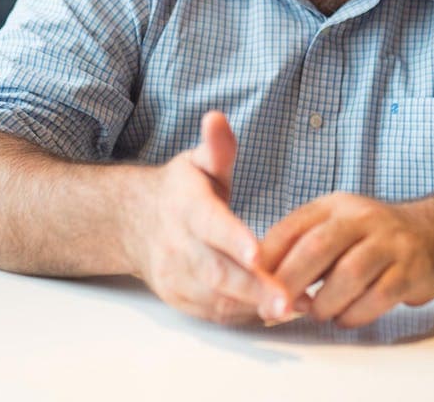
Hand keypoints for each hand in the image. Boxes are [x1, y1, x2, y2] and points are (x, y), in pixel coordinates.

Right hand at [130, 110, 290, 323]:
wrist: (136, 223)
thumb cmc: (182, 190)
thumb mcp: (198, 161)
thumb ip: (215, 146)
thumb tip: (217, 117)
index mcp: (186, 206)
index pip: (209, 223)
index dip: (232, 238)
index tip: (257, 251)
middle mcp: (178, 245)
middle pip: (216, 271)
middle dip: (253, 287)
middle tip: (289, 299)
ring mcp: (178, 277)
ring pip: (217, 298)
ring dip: (255, 306)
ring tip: (296, 307)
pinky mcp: (182, 300)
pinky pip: (215, 314)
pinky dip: (245, 316)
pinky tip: (278, 312)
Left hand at [259, 192, 433, 327]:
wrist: (431, 235)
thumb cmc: (369, 239)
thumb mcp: (335, 228)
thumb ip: (301, 248)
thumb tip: (259, 281)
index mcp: (334, 205)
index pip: (293, 227)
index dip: (268, 257)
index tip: (253, 284)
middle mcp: (361, 217)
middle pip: (318, 247)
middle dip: (291, 281)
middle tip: (277, 308)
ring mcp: (389, 241)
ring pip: (350, 273)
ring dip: (326, 302)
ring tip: (317, 312)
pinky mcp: (411, 269)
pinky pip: (379, 296)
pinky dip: (355, 314)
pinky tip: (345, 318)